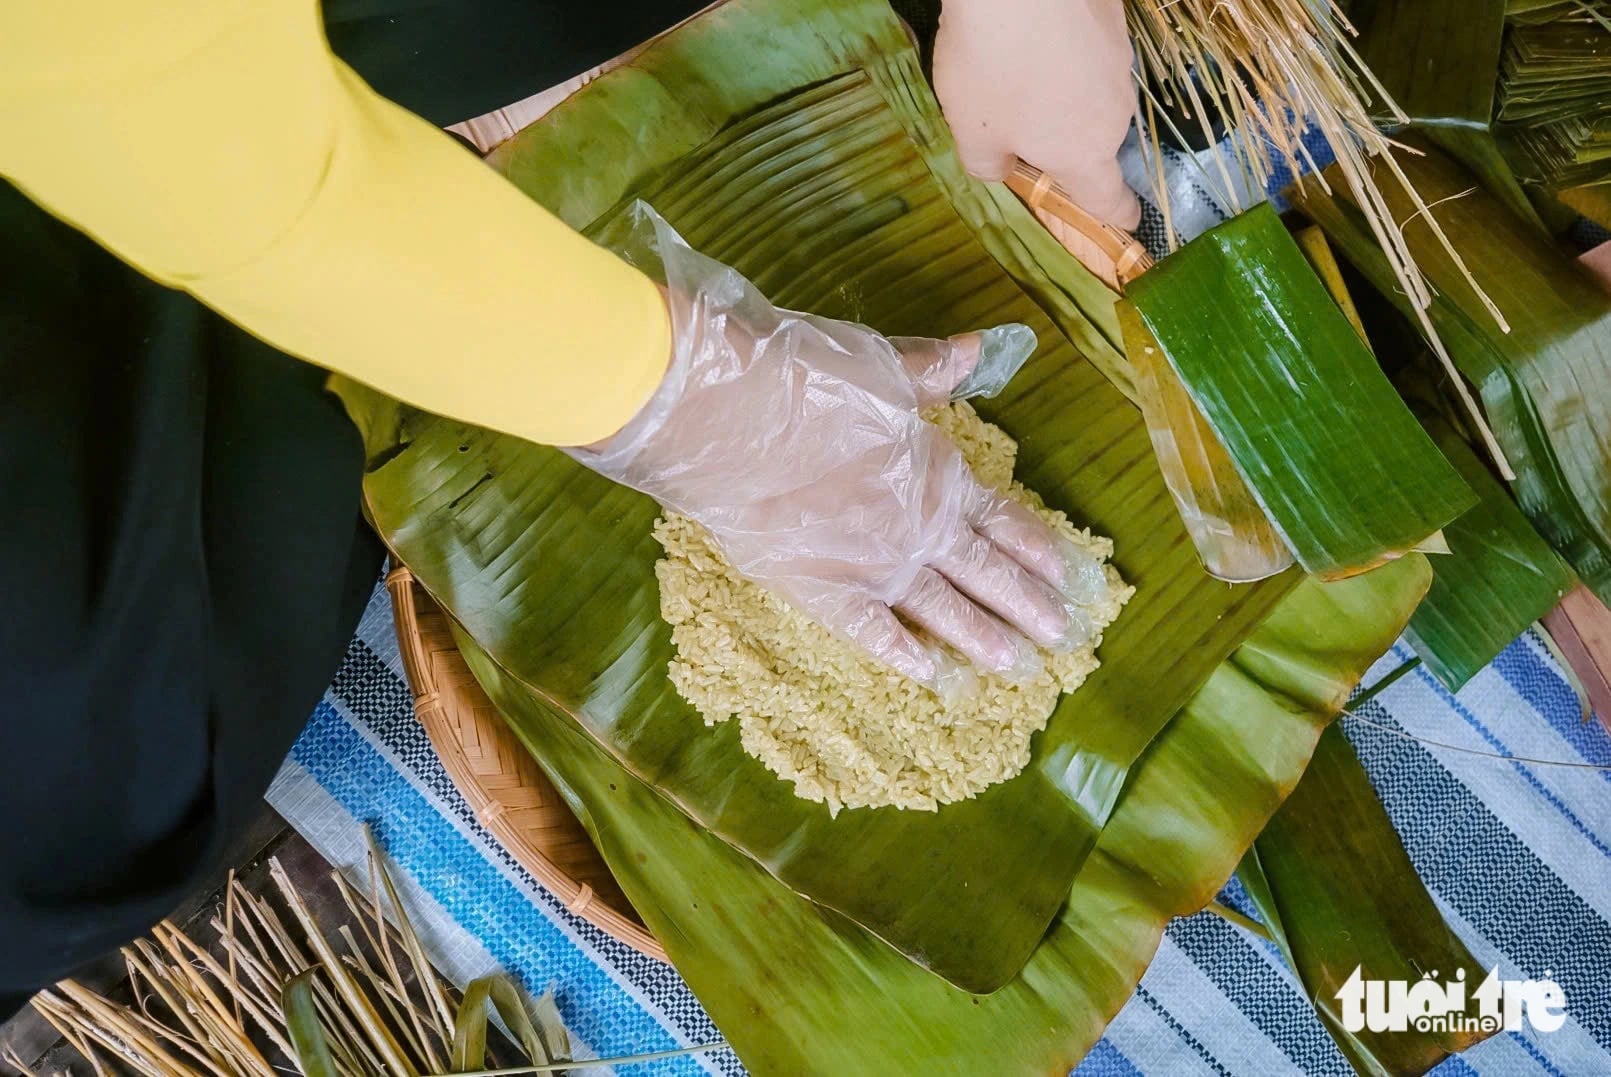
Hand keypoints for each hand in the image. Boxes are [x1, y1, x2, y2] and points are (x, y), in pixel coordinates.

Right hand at [575, 204, 1109, 695]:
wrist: (731, 417)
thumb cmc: (809, 380)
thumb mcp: (884, 366)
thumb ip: (935, 371)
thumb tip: (983, 348)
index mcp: (940, 475)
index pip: (1004, 522)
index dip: (1039, 551)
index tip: (1071, 577)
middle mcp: (919, 530)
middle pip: (987, 576)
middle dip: (1028, 607)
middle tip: (1062, 638)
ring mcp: (874, 568)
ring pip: (943, 612)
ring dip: (981, 639)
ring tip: (1016, 666)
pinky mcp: (823, 591)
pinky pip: (872, 633)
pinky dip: (902, 655)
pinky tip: (931, 677)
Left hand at [933, 0, 1140, 229]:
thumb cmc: (994, 66)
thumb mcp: (971, 130)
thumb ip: (988, 165)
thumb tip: (1002, 170)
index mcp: (1083, 153)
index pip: (1109, 198)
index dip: (1116, 214)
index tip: (1126, 220)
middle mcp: (1114, 112)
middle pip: (1093, 139)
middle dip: (1062, 138)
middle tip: (1016, 118)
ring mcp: (1120, 61)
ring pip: (1092, 92)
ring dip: (1063, 90)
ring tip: (1018, 66)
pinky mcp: (1115, 20)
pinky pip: (1090, 49)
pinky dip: (1067, 50)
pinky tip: (1035, 31)